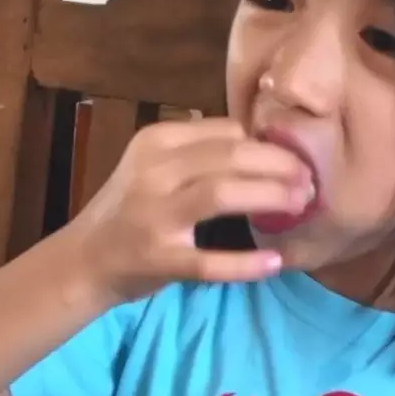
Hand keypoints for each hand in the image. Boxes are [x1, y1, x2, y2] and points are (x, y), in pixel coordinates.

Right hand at [69, 117, 310, 302]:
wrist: (83, 259)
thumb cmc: (127, 208)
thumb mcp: (152, 165)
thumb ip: (197, 150)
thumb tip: (260, 144)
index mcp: (156, 142)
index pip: (225, 132)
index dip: (269, 144)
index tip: (297, 157)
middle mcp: (153, 172)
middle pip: (231, 156)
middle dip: (280, 166)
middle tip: (311, 181)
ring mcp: (154, 215)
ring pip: (222, 194)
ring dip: (270, 197)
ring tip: (301, 205)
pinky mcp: (158, 258)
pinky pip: (208, 261)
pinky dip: (245, 263)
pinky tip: (274, 263)